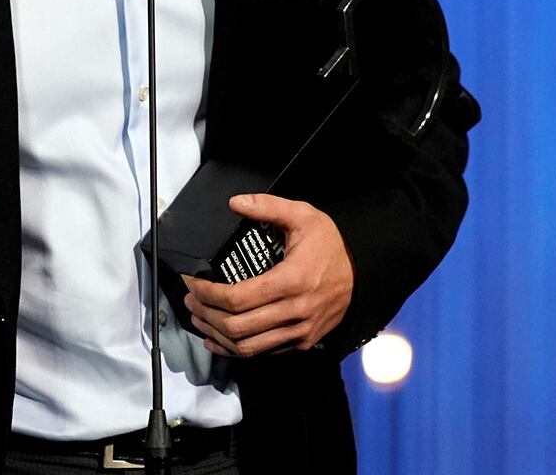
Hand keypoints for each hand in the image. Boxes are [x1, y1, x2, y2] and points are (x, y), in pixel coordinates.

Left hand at [181, 193, 353, 357]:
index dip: (208, 294)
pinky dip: (236, 350)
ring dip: (217, 336)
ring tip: (199, 320)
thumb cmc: (332, 243)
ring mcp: (299, 331)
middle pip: (237, 327)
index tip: (193, 282)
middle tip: (190, 301)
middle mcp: (295, 311)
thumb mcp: (304, 216)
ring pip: (248, 347)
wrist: (365, 270)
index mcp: (292, 280)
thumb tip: (235, 202)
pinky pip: (263, 353)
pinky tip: (220, 339)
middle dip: (206, 315)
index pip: (237, 298)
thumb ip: (268, 206)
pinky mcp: (302, 341)